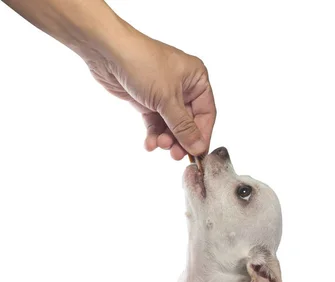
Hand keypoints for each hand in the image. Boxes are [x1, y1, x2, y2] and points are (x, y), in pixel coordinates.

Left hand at [86, 32, 215, 159]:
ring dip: (166, 138)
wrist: (108, 52)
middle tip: (175, 154)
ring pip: (172, 125)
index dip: (202, 135)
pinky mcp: (149, 100)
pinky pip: (156, 123)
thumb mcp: (167, 99)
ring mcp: (165, 94)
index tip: (196, 153)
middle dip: (181, 139)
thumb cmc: (143, 63)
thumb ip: (183, 126)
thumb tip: (198, 147)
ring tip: (160, 144)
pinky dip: (154, 134)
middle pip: (189, 122)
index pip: (206, 113)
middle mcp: (184, 86)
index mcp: (196, 78)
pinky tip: (150, 143)